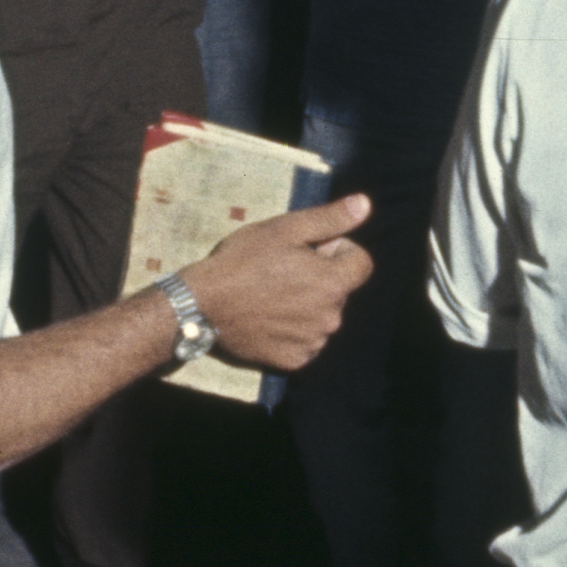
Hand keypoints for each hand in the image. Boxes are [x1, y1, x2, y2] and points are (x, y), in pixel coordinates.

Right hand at [187, 190, 381, 373]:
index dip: (338, 250)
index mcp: (333, 283)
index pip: (361, 263)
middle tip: (282, 270)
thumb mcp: (285, 229)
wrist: (202, 306)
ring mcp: (312, 342)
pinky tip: (268, 318)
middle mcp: (331, 317)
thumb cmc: (242, 261)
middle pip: (339, 290)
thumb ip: (330, 219)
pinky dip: (293, 330)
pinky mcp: (294, 361)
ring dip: (307, 305)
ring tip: (272, 294)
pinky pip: (305, 341)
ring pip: (322, 316)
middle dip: (320, 277)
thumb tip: (365, 204)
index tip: (310, 249)